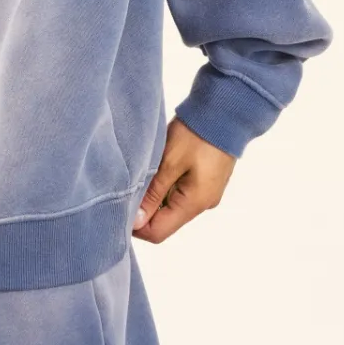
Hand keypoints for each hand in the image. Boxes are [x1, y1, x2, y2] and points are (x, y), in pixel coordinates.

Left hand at [131, 117, 235, 242]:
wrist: (225, 112)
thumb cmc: (196, 134)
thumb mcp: (169, 162)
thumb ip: (153, 194)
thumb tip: (136, 222)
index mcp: (194, 203)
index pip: (158, 232)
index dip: (136, 226)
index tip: (118, 208)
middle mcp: (203, 204)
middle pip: (165, 222)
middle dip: (144, 210)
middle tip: (126, 187)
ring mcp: (206, 193)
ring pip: (172, 207)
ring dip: (155, 196)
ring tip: (143, 174)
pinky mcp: (206, 182)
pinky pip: (182, 194)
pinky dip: (166, 186)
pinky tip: (158, 168)